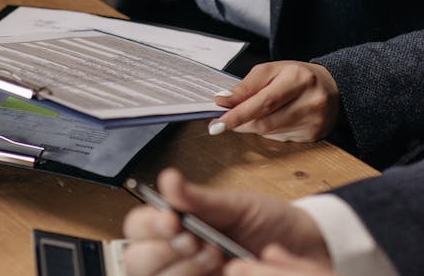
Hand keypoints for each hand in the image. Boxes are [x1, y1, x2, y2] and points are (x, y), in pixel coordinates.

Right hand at [123, 168, 329, 275]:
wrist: (309, 252)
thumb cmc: (270, 225)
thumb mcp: (237, 207)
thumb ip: (200, 200)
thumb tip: (167, 179)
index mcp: (175, 227)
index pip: (137, 227)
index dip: (148, 225)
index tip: (173, 220)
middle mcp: (175, 257)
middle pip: (138, 261)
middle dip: (166, 252)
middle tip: (199, 242)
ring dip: (183, 270)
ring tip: (215, 255)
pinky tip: (225, 271)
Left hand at [208, 61, 339, 141]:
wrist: (334, 88)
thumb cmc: (298, 76)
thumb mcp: (272, 70)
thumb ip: (248, 85)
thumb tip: (224, 100)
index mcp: (298, 79)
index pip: (263, 101)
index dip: (238, 114)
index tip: (218, 122)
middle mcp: (310, 102)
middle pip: (266, 121)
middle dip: (240, 122)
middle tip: (222, 122)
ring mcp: (314, 122)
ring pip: (270, 133)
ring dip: (253, 126)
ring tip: (250, 115)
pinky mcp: (314, 136)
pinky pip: (280, 138)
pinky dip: (269, 131)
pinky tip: (273, 119)